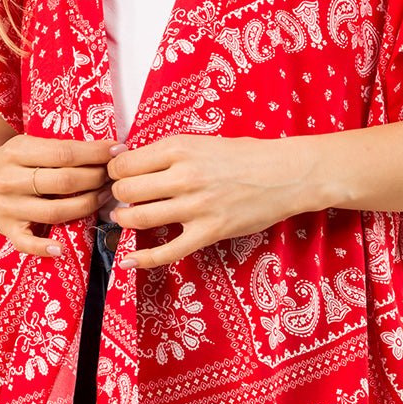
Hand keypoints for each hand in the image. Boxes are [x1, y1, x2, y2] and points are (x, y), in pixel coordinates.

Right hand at [0, 126, 124, 256]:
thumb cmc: (12, 157)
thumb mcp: (28, 142)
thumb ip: (59, 147)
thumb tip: (107, 148)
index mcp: (15, 151)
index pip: (63, 153)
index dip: (95, 153)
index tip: (117, 151)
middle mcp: (9, 179)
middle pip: (64, 182)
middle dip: (96, 178)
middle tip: (114, 176)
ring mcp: (6, 207)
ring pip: (55, 211)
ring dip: (87, 205)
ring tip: (105, 197)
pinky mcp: (5, 228)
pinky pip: (27, 243)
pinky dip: (45, 247)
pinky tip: (62, 248)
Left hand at [105, 134, 309, 270]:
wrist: (287, 173)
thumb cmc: (246, 155)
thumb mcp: (202, 142)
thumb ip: (169, 153)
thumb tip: (132, 163)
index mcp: (179, 148)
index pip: (124, 164)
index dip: (115, 172)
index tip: (119, 176)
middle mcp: (183, 176)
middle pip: (126, 190)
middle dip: (118, 196)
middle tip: (123, 198)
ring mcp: (196, 206)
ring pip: (139, 218)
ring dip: (125, 221)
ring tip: (127, 218)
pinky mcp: (209, 232)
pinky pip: (166, 251)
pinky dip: (142, 259)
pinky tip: (127, 261)